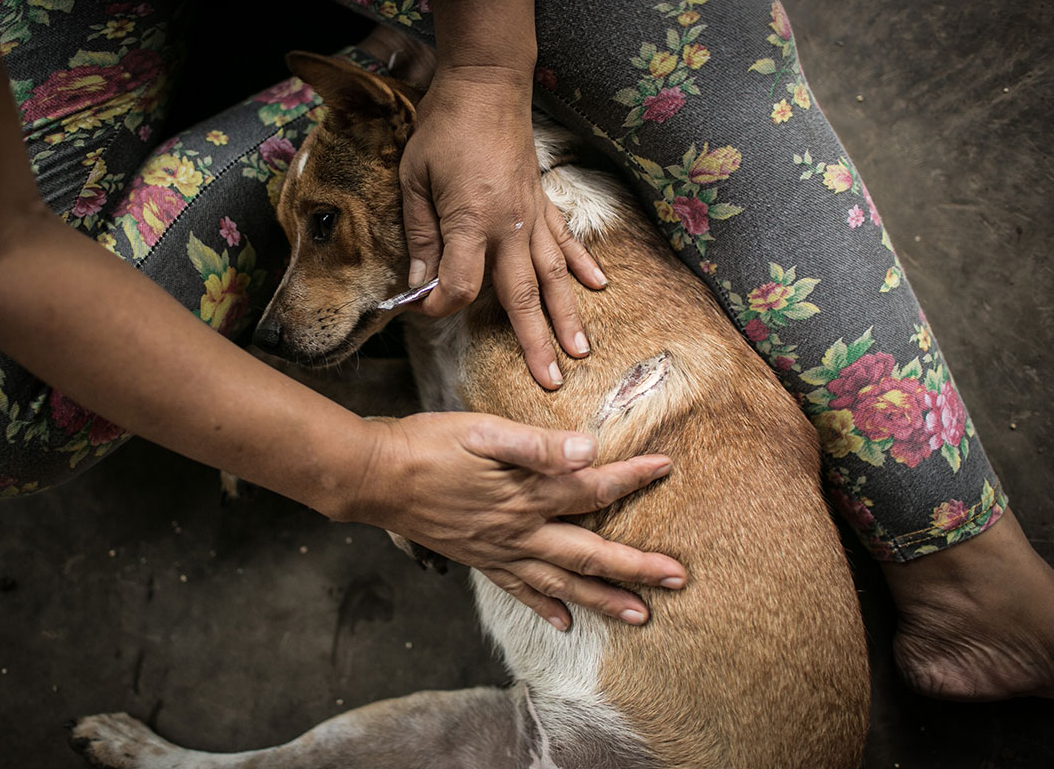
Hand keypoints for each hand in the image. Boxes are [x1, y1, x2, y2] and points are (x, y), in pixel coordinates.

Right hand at [351, 413, 684, 629]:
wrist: (378, 478)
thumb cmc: (430, 445)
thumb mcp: (483, 432)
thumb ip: (537, 445)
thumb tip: (588, 451)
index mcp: (527, 494)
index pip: (592, 487)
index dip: (632, 477)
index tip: (665, 467)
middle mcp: (520, 530)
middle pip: (589, 554)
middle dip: (636, 567)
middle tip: (677, 578)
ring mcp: (500, 551)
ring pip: (562, 582)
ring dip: (602, 600)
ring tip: (639, 616)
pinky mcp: (480, 559)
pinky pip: (519, 591)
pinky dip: (545, 608)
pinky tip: (564, 622)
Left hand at [399, 66, 607, 389]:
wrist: (485, 85)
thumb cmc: (443, 129)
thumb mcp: (414, 180)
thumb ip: (420, 236)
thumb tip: (419, 283)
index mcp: (470, 222)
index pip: (461, 286)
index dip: (440, 307)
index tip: (422, 310)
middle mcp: (509, 227)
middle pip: (522, 297)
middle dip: (534, 343)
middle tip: (550, 381)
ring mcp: (532, 216)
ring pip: (553, 277)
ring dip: (568, 317)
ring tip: (581, 352)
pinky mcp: (543, 202)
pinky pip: (566, 241)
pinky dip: (582, 265)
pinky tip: (597, 289)